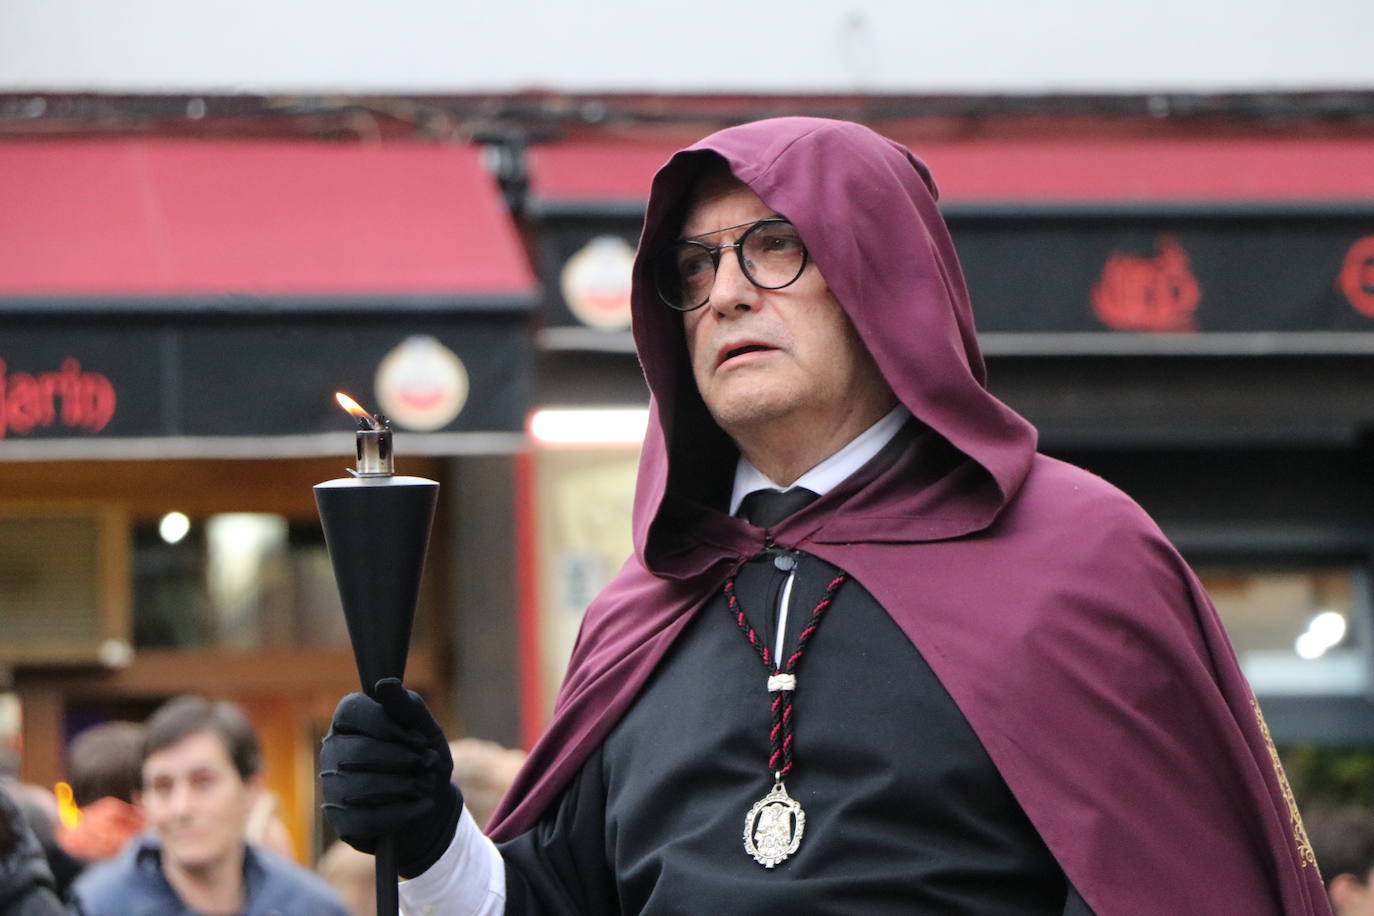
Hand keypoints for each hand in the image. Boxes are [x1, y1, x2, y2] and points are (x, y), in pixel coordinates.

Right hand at [320, 678, 461, 877]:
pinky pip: (365, 819)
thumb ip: (407, 706)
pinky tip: (424, 806)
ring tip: (426, 785)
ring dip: (404, 786)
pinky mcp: (340, 820)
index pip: (351, 710)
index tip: (419, 739)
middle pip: (357, 751)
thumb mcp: (426, 729)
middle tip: (427, 763)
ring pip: (360, 788)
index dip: (387, 724)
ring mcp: (331, 787)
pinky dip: (402, 812)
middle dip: (401, 759)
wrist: (431, 804)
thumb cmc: (424, 758)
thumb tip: (384, 684)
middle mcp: (332, 751)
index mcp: (348, 720)